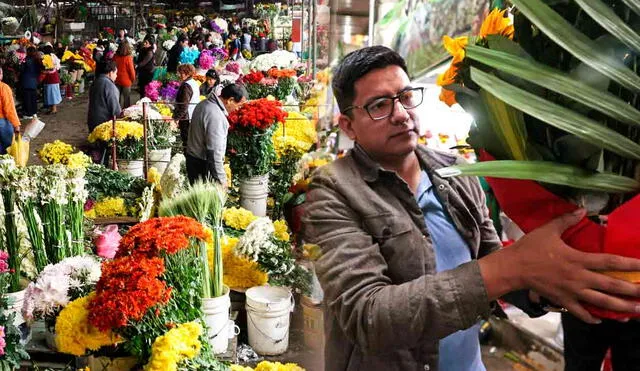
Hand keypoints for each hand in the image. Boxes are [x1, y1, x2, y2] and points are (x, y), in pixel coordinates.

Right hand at [513, 209, 639, 323]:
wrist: (513, 268)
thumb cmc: (530, 248)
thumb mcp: (548, 230)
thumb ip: (566, 220)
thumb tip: (582, 209)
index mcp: (577, 259)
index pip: (609, 262)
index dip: (629, 264)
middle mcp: (578, 278)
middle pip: (610, 285)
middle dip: (631, 290)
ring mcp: (571, 291)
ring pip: (600, 302)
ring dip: (620, 307)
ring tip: (635, 311)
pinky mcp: (562, 300)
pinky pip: (580, 312)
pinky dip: (591, 317)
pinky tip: (600, 320)